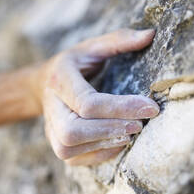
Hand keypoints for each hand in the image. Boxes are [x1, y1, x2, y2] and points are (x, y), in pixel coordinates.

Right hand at [39, 29, 158, 165]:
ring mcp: (49, 127)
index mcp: (59, 79)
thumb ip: (118, 40)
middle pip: (72, 131)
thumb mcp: (91, 47)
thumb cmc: (72, 65)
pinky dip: (97, 154)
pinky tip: (116, 142)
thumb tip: (150, 35)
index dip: (120, 108)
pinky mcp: (54, 141)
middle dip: (109, 130)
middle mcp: (50, 106)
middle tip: (139, 124)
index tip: (151, 107)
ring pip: (68, 147)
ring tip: (130, 133)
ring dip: (103, 143)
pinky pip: (72, 158)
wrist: (42, 84)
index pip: (86, 102)